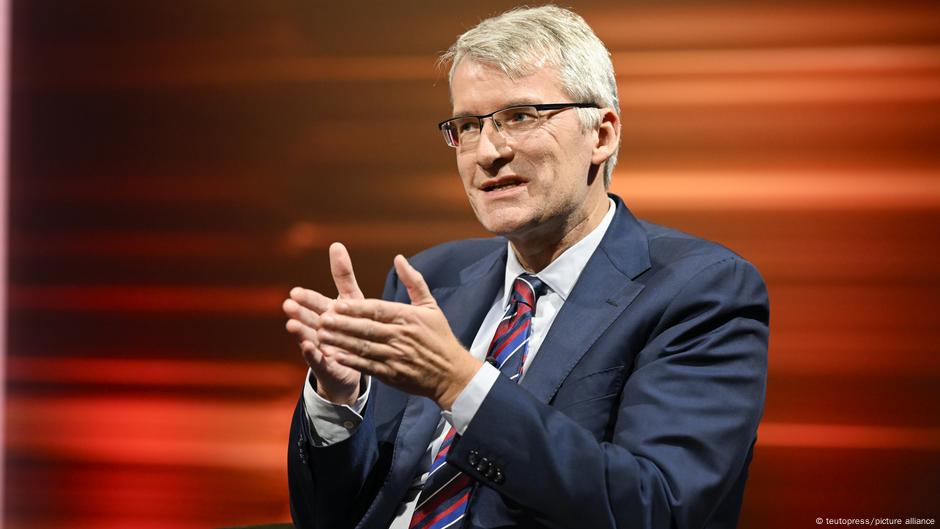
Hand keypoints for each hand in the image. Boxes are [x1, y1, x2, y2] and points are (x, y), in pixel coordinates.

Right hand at [282, 242, 363, 404]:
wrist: (356, 362)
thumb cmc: (352, 324)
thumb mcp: (352, 298)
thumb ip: (343, 274)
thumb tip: (336, 244)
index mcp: (329, 312)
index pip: (316, 302)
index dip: (307, 298)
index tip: (295, 292)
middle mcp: (322, 328)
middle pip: (309, 318)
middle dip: (299, 312)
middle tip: (288, 304)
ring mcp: (322, 347)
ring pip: (310, 338)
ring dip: (301, 332)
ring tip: (291, 325)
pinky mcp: (326, 365)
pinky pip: (319, 360)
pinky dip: (312, 354)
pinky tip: (308, 347)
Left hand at [316, 255, 482, 409]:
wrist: (452, 373)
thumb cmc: (440, 337)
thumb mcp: (430, 305)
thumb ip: (413, 281)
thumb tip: (399, 258)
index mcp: (408, 317)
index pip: (378, 310)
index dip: (356, 308)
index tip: (337, 304)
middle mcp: (401, 336)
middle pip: (367, 329)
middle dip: (343, 324)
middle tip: (322, 319)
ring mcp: (396, 357)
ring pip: (364, 348)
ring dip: (341, 342)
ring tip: (321, 335)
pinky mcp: (393, 375)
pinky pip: (368, 367)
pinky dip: (351, 361)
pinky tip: (334, 356)